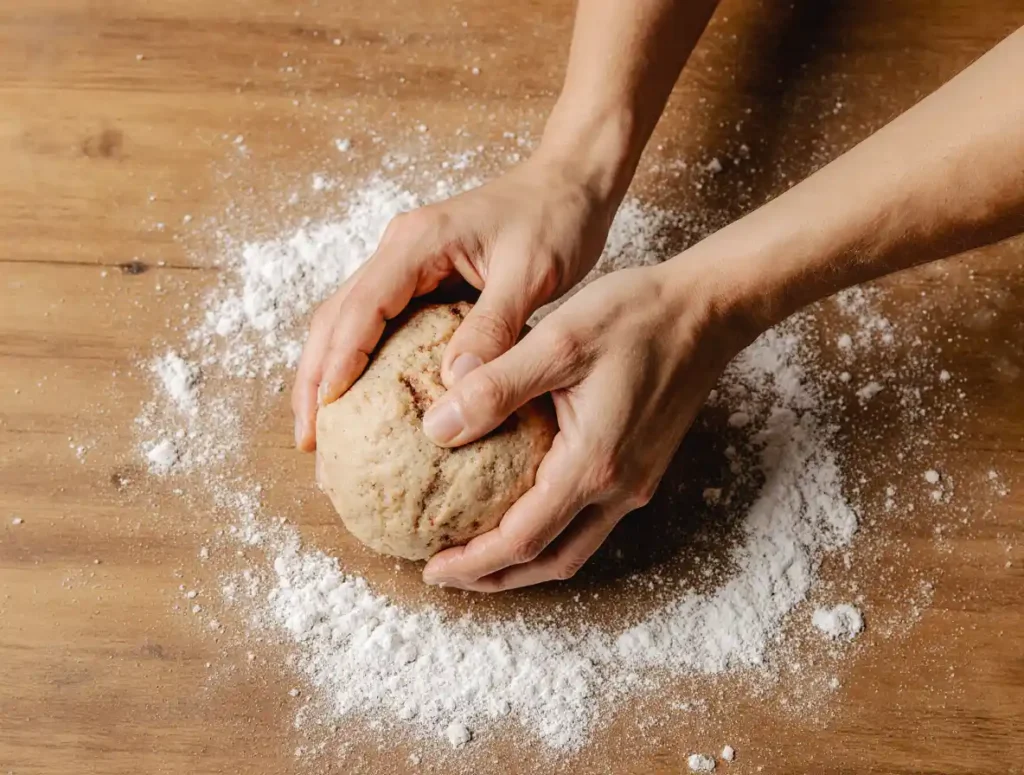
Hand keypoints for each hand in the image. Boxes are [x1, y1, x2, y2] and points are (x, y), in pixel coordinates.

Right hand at [291, 154, 622, 449]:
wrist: (570, 183)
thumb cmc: (554, 218)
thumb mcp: (531, 274)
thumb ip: (493, 325)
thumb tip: (455, 383)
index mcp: (419, 242)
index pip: (361, 307)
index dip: (338, 361)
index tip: (327, 413)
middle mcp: (401, 249)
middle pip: (336, 317)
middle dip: (315, 379)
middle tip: (309, 440)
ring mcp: (406, 263)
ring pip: (347, 321)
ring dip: (329, 374)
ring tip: (321, 434)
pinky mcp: (422, 279)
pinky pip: (377, 324)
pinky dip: (359, 363)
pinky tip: (365, 403)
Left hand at [420, 259, 750, 590]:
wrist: (706, 309)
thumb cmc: (636, 316)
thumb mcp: (557, 341)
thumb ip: (495, 387)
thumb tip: (437, 429)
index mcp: (593, 462)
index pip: (523, 540)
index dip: (473, 562)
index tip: (432, 567)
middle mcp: (619, 486)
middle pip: (550, 561)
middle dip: (494, 578)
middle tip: (445, 574)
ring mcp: (635, 482)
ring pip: (573, 548)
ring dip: (523, 563)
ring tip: (477, 556)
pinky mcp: (641, 467)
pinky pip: (590, 522)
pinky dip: (550, 533)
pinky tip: (524, 510)